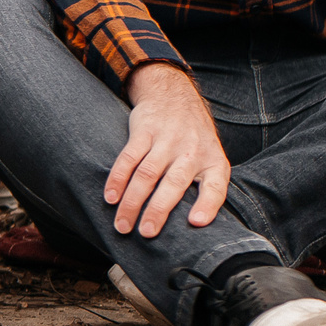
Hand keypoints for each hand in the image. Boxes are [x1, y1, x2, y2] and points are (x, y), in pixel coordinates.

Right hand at [105, 63, 229, 235]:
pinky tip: (110, 197)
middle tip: (146, 233)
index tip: (196, 222)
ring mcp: (167, 139)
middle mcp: (191, 150)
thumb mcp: (212, 158)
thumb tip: (195, 228)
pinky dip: (117, 178)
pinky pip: (128, 158)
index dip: (207, 205)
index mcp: (213, 161)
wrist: (174, 93)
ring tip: (122, 225)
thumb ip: (207, 188)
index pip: (215, 186)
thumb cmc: (194, 138)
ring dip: (132, 201)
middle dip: (158, 210)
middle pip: (173, 183)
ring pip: (147, 174)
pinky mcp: (144, 130)